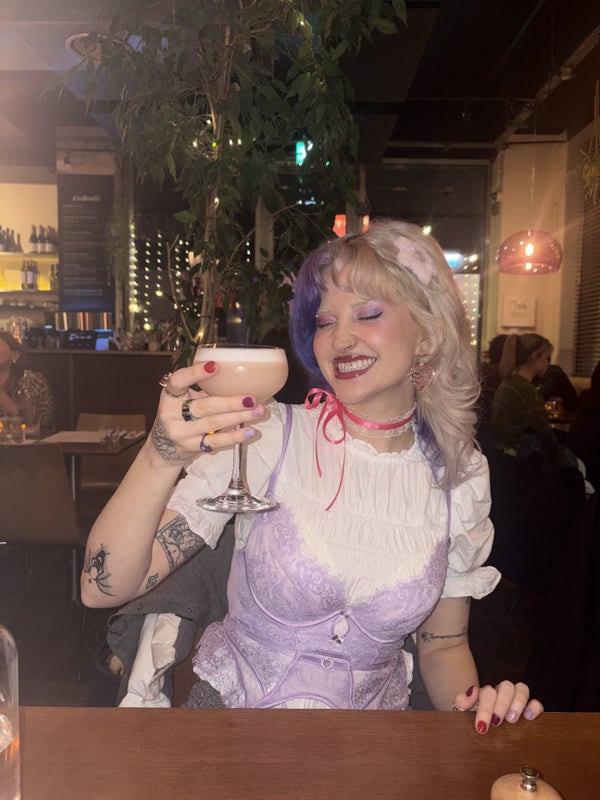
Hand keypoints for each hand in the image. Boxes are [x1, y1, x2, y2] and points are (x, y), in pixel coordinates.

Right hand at [151, 361, 265, 464]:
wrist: (164, 448)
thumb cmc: (179, 415)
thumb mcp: (183, 399)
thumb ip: (201, 389)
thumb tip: (238, 376)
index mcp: (169, 396)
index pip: (178, 381)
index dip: (195, 373)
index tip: (215, 366)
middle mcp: (171, 414)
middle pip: (204, 407)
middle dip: (230, 403)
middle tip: (251, 399)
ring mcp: (181, 433)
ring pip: (213, 424)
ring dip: (238, 417)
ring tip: (257, 411)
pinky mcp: (191, 447)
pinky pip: (216, 441)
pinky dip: (235, 436)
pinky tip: (249, 431)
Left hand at [452, 681, 543, 733]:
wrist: (482, 727)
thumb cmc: (473, 718)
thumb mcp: (464, 711)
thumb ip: (463, 701)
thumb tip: (472, 690)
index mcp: (487, 694)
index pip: (488, 693)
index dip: (485, 709)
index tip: (482, 727)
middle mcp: (502, 693)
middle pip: (506, 687)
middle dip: (502, 705)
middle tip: (497, 722)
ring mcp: (516, 699)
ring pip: (522, 689)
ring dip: (518, 703)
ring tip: (512, 719)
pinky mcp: (529, 708)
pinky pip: (536, 702)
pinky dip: (535, 707)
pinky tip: (529, 717)